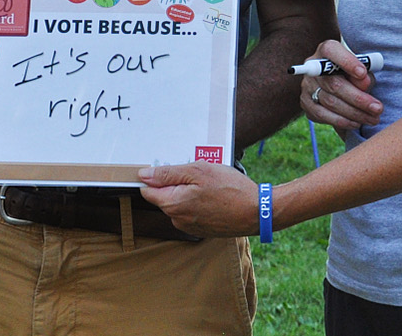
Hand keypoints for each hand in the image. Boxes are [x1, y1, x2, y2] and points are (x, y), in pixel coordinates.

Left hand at [137, 161, 259, 236]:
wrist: (257, 212)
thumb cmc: (231, 189)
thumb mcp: (198, 171)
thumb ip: (168, 174)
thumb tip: (143, 175)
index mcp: (173, 204)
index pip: (147, 190)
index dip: (156, 176)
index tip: (171, 169)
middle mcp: (178, 220)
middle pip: (164, 196)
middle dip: (176, 183)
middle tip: (198, 175)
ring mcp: (190, 227)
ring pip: (178, 204)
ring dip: (188, 193)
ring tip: (209, 186)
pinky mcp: (201, 230)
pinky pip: (191, 213)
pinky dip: (198, 204)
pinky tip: (214, 197)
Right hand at [301, 40, 382, 131]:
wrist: (339, 82)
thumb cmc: (354, 74)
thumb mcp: (362, 69)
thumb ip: (364, 75)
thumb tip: (364, 84)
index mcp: (327, 50)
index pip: (332, 51)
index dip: (347, 62)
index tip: (363, 73)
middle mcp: (313, 65)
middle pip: (334, 83)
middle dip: (359, 99)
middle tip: (378, 108)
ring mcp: (307, 85)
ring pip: (330, 102)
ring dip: (354, 113)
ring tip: (373, 119)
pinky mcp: (306, 102)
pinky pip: (323, 115)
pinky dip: (342, 121)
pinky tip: (357, 123)